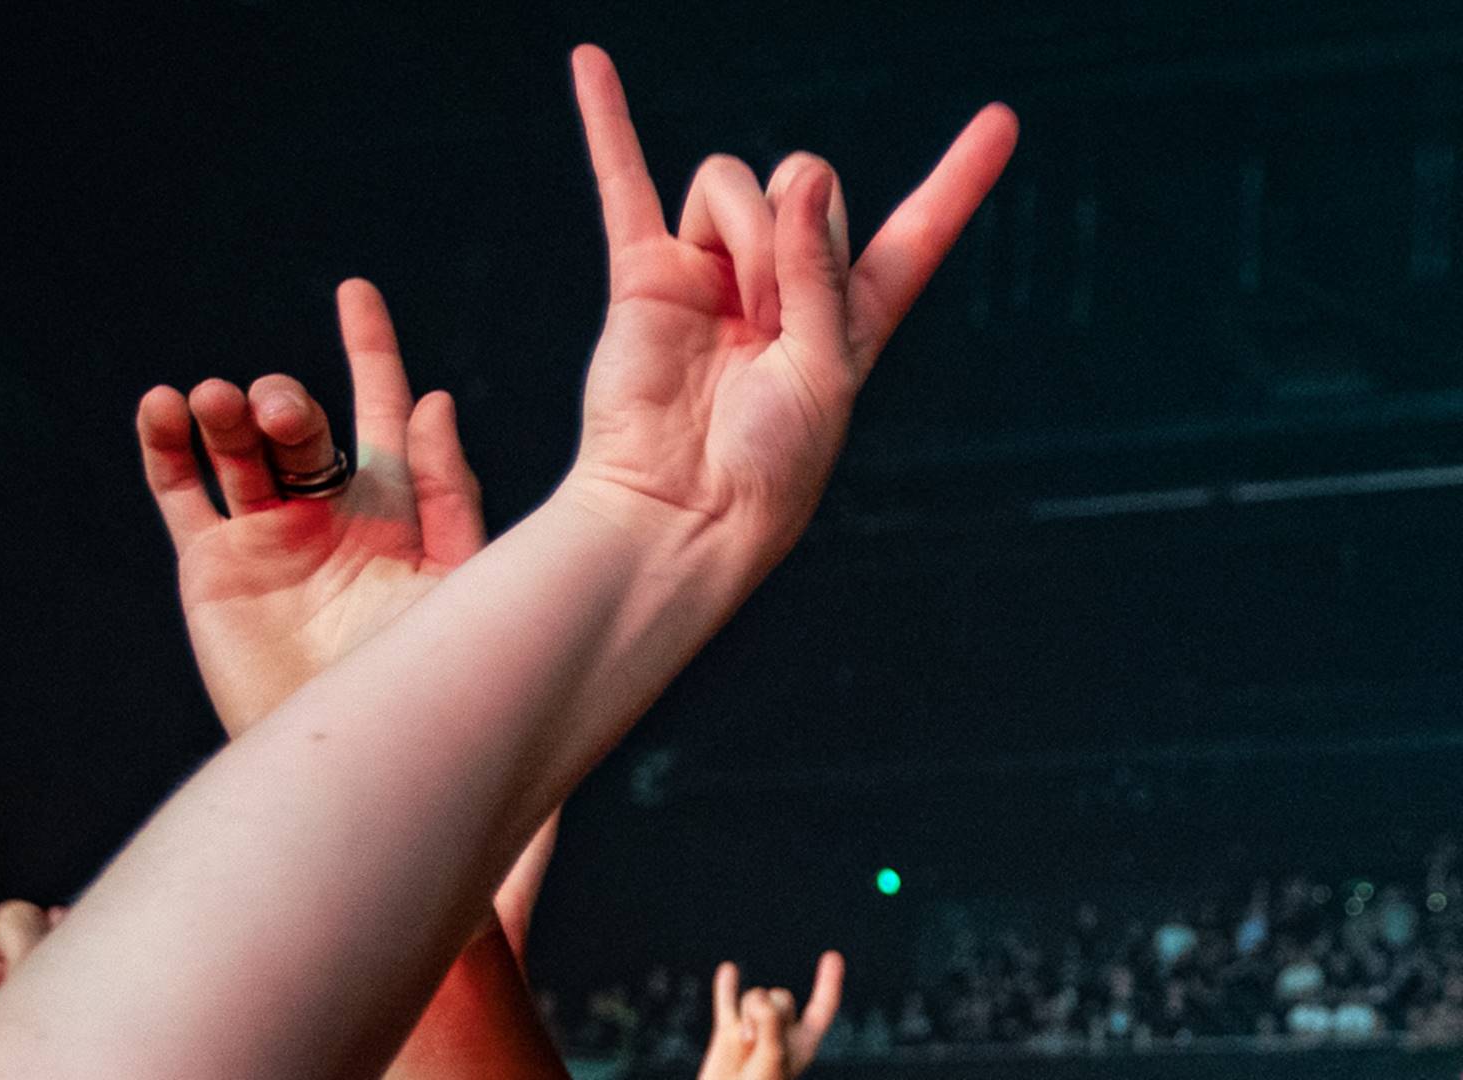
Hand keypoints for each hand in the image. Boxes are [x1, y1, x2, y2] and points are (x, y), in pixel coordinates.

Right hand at [137, 278, 485, 734]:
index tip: (355, 292)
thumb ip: (446, 494)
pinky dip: (166, 446)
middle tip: (285, 412)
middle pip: (301, 428)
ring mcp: (266, 538)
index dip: (370, 351)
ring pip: (237, 448)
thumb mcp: (456, 583)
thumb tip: (435, 401)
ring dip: (224, 413)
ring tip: (214, 400)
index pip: (379, 409)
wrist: (355, 766)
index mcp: (392, 507)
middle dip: (290, 406)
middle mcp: (327, 514)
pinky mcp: (212, 569)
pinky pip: (181, 492)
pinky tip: (162, 408)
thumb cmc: (426, 685)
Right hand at [564, 44, 1016, 572]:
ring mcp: (711, 274)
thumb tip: (798, 174)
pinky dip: (608, 120)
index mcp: (850, 313)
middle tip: (775, 318)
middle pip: (803, 184)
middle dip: (796, 237)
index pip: (916, 231)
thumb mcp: (827, 370)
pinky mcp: (646, 278)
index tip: (1001, 121)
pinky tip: (589, 63)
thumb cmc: (766, 466)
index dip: (959, 180)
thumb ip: (820, 269)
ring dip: (743, 237)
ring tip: (734, 312)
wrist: (680, 510)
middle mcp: (784, 283)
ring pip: (731, 183)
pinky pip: (625, 182)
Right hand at [697, 953, 844, 1079]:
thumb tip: (757, 996)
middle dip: (767, 1007)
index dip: (828, 983)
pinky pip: (726, 1000)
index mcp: (802, 1045)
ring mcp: (752, 1031)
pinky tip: (729, 970)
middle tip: (757, 1040)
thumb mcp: (774, 1056)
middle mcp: (780, 1034)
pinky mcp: (727, 1032)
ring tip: (743, 1043)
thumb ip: (771, 1021)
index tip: (833, 956)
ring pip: (754, 996)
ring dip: (748, 1012)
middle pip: (779, 996)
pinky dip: (727, 987)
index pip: (821, 1008)